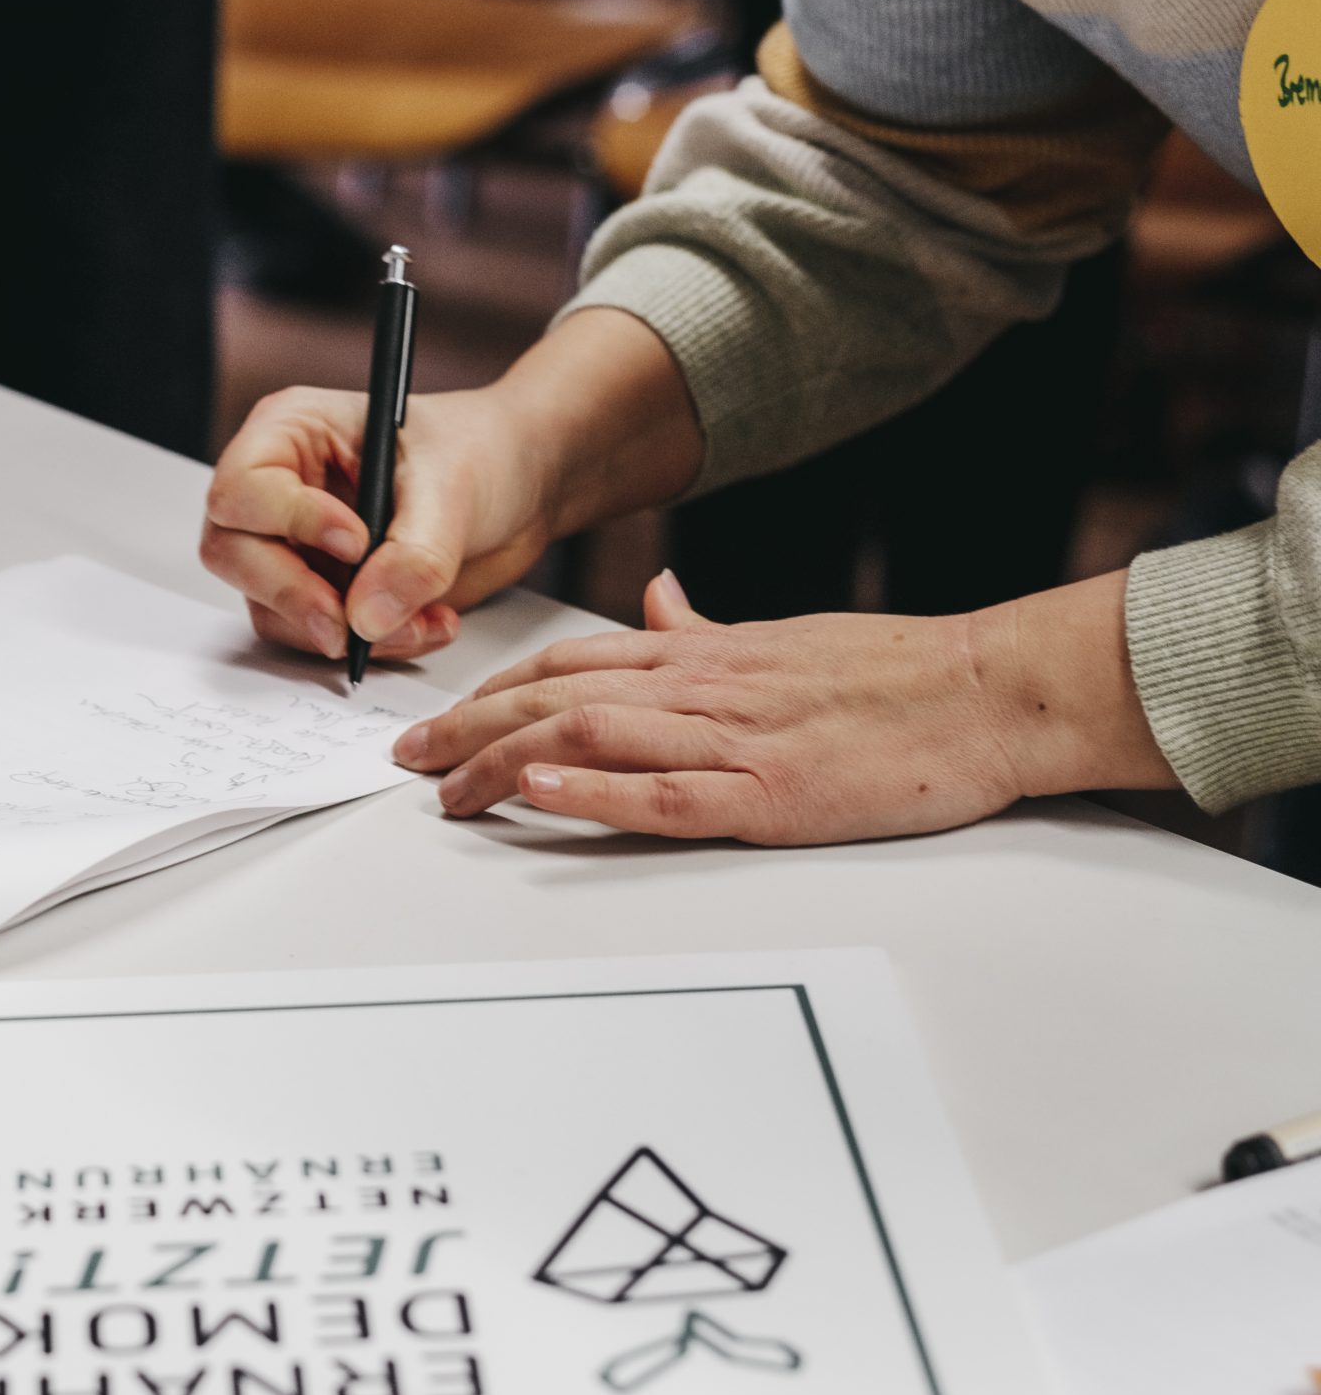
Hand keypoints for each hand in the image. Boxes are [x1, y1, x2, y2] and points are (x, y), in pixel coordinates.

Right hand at [199, 308, 701, 661]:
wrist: (525, 486)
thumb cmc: (484, 450)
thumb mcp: (455, 485)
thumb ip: (413, 553)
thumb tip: (366, 616)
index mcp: (291, 432)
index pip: (242, 489)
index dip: (289, 523)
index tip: (355, 543)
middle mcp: (279, 490)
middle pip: (233, 554)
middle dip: (293, 596)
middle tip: (349, 626)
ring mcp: (296, 546)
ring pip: (270, 608)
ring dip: (343, 631)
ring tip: (420, 620)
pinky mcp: (325, 593)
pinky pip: (317, 636)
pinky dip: (371, 646)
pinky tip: (427, 624)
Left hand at [392, 568, 1178, 843]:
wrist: (989, 691)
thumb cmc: (893, 672)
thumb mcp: (783, 638)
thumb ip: (708, 628)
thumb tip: (659, 599)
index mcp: (703, 655)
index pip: (569, 662)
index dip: (493, 688)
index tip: (441, 714)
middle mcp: (701, 688)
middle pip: (555, 697)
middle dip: (468, 728)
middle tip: (404, 757)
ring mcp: (732, 740)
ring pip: (588, 738)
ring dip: (502, 763)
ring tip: (443, 788)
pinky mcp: (768, 796)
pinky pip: (660, 791)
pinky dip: (590, 792)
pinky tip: (534, 794)